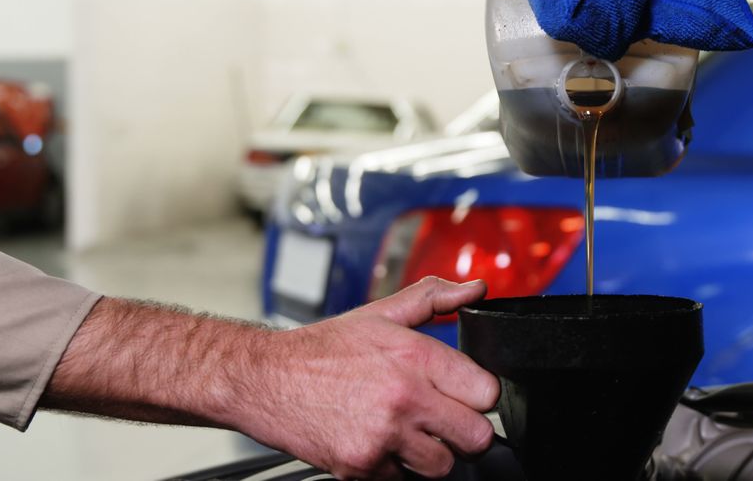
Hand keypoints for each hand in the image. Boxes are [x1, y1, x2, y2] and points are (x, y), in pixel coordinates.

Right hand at [229, 278, 499, 479]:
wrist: (265, 379)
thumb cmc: (322, 349)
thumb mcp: (381, 314)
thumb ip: (434, 298)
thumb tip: (476, 289)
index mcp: (415, 355)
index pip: (486, 392)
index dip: (477, 393)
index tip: (463, 392)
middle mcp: (404, 397)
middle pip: (476, 438)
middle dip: (464, 430)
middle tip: (442, 418)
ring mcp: (384, 436)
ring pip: (443, 466)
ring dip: (431, 453)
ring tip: (406, 430)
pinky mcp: (362, 467)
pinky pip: (402, 480)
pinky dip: (393, 467)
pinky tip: (377, 440)